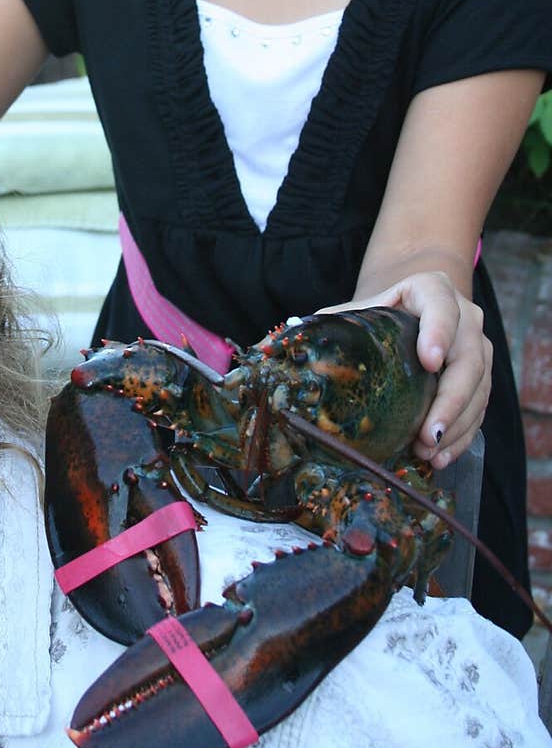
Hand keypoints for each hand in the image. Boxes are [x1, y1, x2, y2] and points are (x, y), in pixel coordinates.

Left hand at [319, 271, 490, 467]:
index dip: (439, 331)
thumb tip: (265, 350)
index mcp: (431, 290)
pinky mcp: (481, 379)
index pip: (441, 306)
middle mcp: (466, 317)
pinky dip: (461, 435)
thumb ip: (318, 327)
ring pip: (480, 388)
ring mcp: (478, 349)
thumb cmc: (374, 315)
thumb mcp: (351, 314)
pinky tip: (439, 457)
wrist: (408, 309)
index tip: (429, 360)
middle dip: (451, 400)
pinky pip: (480, 410)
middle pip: (469, 358)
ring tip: (429, 452)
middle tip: (427, 433)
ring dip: (456, 425)